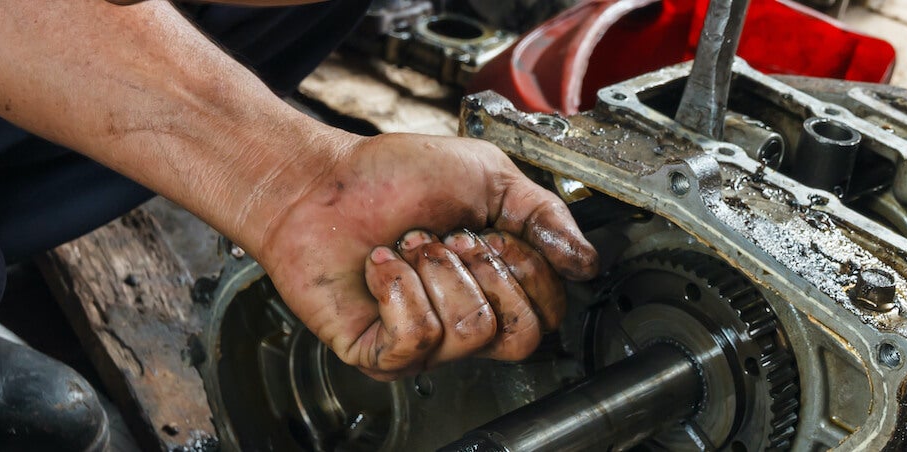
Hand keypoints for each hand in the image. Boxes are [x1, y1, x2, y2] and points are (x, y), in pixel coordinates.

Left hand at [250, 132, 599, 380]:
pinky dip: (398, 289)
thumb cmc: (393, 178)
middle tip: (451, 238)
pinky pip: (416, 339)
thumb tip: (586, 262)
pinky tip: (382, 265)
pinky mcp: (380, 353)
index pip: (551, 314)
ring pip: (470, 332)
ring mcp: (425, 343)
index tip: (494, 231)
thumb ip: (545, 215)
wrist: (321, 181)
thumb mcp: (490, 177)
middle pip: (522, 337)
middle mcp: (466, 320)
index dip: (530, 270)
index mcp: (498, 286)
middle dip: (488, 272)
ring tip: (410, 245)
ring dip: (436, 272)